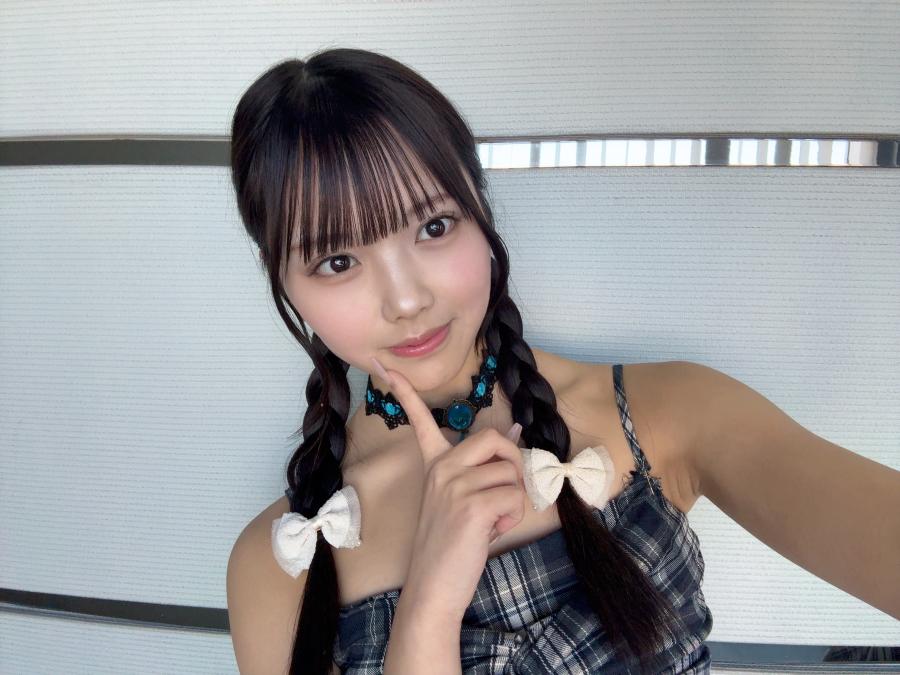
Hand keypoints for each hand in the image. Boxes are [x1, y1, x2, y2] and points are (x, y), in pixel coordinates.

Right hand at [371, 357, 525, 620]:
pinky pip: (515, 497)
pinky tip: (489, 533)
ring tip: (490, 522)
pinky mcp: (471, 505)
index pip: (419, 420)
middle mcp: (440, 469)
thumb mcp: (464, 499)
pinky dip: (513, 518)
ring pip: (512, 474)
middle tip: (505, 490)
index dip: (406, 392)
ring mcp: (454, 485)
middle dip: (513, 461)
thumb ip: (486, 465)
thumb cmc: (451, 546)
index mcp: (434, 465)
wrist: (433, 588)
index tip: (388, 368)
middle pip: (494, 439)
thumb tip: (515, 428)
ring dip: (514, 502)